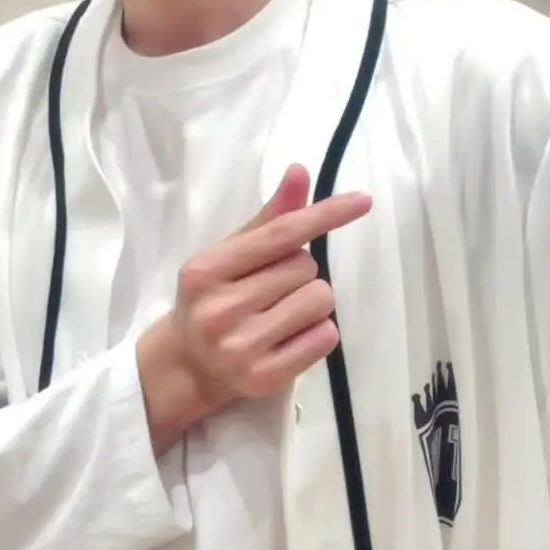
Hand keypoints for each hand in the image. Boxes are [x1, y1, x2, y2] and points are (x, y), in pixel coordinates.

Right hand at [174, 163, 370, 402]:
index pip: (279, 235)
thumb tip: (300, 172)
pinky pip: (326, 337)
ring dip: (313, 301)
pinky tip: (291, 336)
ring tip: (283, 312)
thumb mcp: (229, 255)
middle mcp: (220, 309)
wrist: (186, 365)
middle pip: (305, 266)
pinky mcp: (264, 377)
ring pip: (320, 299)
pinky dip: (319, 331)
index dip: (324, 215)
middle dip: (301, 271)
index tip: (363, 200)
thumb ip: (269, 219)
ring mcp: (241, 347)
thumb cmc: (213, 298)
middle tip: (273, 288)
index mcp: (207, 269)